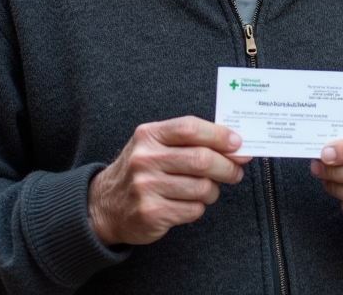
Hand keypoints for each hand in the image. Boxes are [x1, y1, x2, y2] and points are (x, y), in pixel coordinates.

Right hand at [87, 116, 250, 245]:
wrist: (103, 206)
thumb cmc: (141, 171)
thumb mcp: (155, 146)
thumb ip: (190, 141)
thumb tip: (236, 144)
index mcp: (149, 135)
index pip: (190, 128)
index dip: (219, 135)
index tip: (238, 143)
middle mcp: (145, 159)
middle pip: (202, 160)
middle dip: (228, 166)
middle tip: (236, 171)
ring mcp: (146, 187)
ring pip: (202, 188)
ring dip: (213, 190)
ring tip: (207, 190)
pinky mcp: (151, 213)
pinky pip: (193, 210)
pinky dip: (198, 207)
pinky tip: (188, 203)